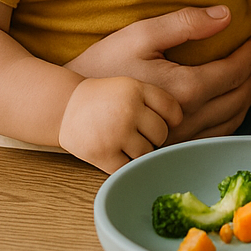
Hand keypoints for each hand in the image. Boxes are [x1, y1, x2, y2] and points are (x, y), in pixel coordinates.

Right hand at [57, 76, 181, 172]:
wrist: (65, 107)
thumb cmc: (106, 97)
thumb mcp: (132, 84)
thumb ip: (158, 98)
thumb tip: (186, 122)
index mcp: (137, 89)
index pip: (172, 110)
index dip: (172, 119)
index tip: (165, 120)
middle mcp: (128, 109)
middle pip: (162, 134)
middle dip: (155, 136)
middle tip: (141, 131)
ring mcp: (115, 133)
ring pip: (147, 153)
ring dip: (141, 151)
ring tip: (127, 140)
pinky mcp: (103, 154)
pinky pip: (128, 167)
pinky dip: (126, 164)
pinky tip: (118, 152)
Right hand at [64, 6, 250, 141]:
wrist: (71, 106)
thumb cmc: (104, 64)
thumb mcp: (142, 34)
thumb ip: (186, 23)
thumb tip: (226, 15)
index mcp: (184, 89)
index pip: (233, 72)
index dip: (250, 55)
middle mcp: (186, 120)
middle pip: (236, 98)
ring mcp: (178, 139)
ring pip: (228, 122)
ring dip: (244, 99)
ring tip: (249, 79)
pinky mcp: (169, 149)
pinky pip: (210, 139)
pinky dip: (228, 121)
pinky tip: (227, 107)